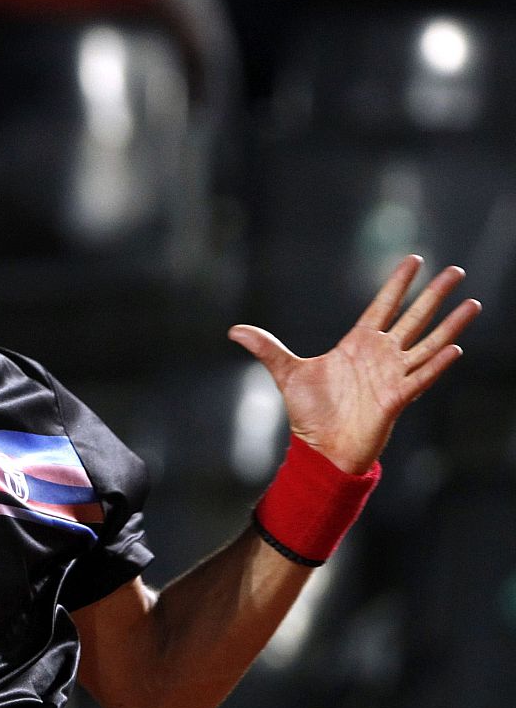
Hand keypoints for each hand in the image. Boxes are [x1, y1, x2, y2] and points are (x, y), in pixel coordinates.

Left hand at [228, 256, 480, 472]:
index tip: (413, 259)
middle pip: (413, 318)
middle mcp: (380, 356)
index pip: (383, 306)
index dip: (397, 284)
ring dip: (450, 325)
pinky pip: (421, 377)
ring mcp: (392, 376)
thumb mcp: (286, 372)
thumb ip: (266, 348)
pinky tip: (454, 348)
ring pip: (427, 344)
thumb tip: (234, 330)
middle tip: (456, 271)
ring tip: (472, 303)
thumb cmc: (309, 412)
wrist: (320, 447)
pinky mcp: (396, 398)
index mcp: (358, 345)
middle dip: (433, 295)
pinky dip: (437, 364)